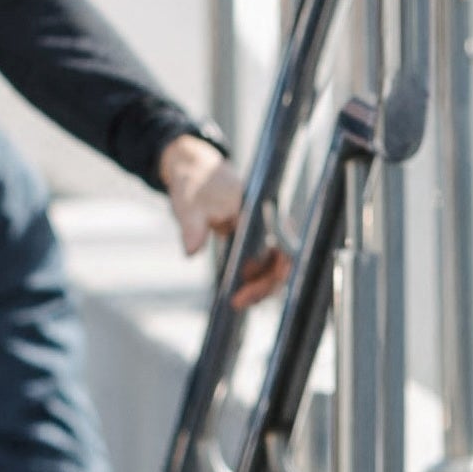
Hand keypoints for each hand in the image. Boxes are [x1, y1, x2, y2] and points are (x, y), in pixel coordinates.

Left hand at [157, 126, 286, 300]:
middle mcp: (270, 220)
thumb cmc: (194, 185)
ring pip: (276, 264)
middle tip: (238, 302)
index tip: (244, 288)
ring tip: (238, 300)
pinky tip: (242, 290)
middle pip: (283, 262)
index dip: (268, 274)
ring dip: (262, 285)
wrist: (195, 169)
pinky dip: (258, 278)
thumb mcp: (189, 206)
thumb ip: (192, 228)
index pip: (281, 250)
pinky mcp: (259, 235)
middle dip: (265, 286)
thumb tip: (192, 252)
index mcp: (258, 212)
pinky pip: (267, 261)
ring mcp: (267, 228)